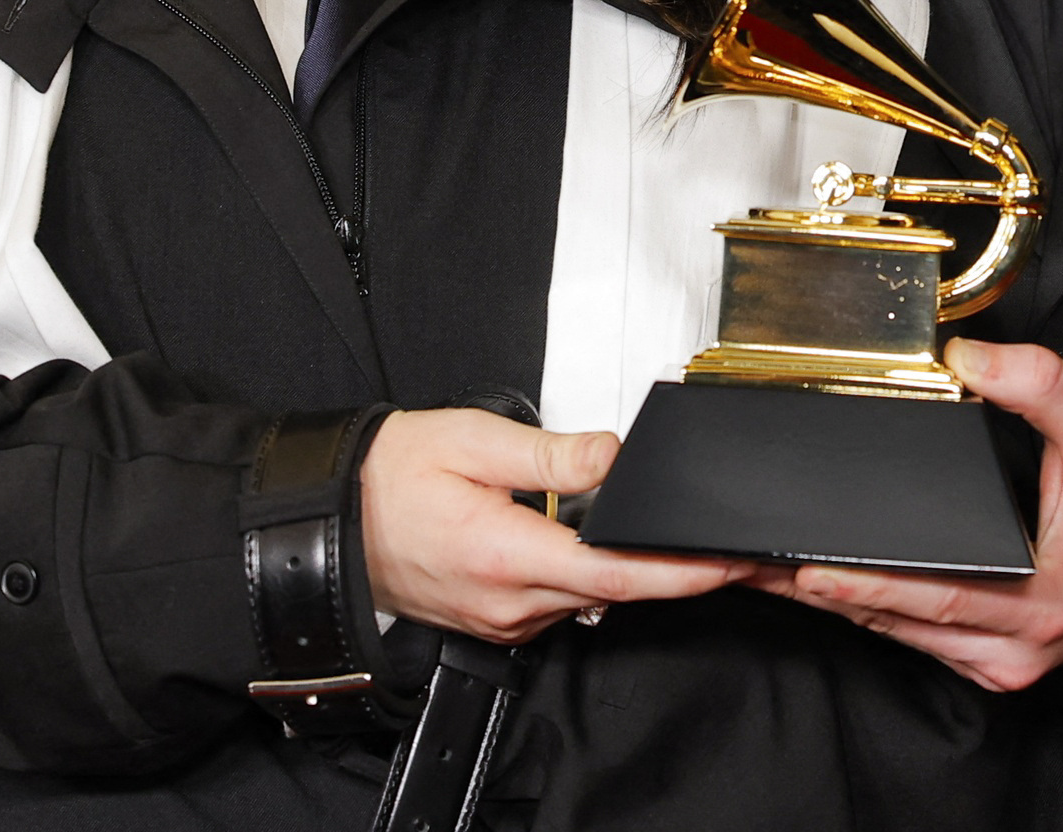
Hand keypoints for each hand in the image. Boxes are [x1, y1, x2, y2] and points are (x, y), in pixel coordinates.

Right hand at [360, 406, 750, 643]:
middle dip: (675, 571)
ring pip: (590, 599)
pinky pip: (562, 602)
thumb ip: (554, 455)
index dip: (681, 572)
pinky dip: (589, 576)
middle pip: (614, 593)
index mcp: (504, 554)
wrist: (333, 517)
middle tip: (728, 546)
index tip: (729, 562)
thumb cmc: (392, 475)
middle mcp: (508, 601)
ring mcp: (503, 619)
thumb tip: (614, 455)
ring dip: (629, 571)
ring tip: (666, 535)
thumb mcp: (475, 442)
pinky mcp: (498, 621)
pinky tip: (599, 543)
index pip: (614, 574)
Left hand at [754, 339, 1062, 690]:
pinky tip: (831, 586)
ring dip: (836, 605)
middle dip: (819, 592)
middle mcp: (1015, 649)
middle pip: (896, 623)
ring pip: (900, 638)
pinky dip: (875, 614)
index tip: (804, 568)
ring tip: (769, 572)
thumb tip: (968, 357)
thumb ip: (1038, 383)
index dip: (864, 585)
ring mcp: (1003, 664)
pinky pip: (920, 642)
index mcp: (1040, 602)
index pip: (932, 597)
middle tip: (752, 562)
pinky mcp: (996, 664)